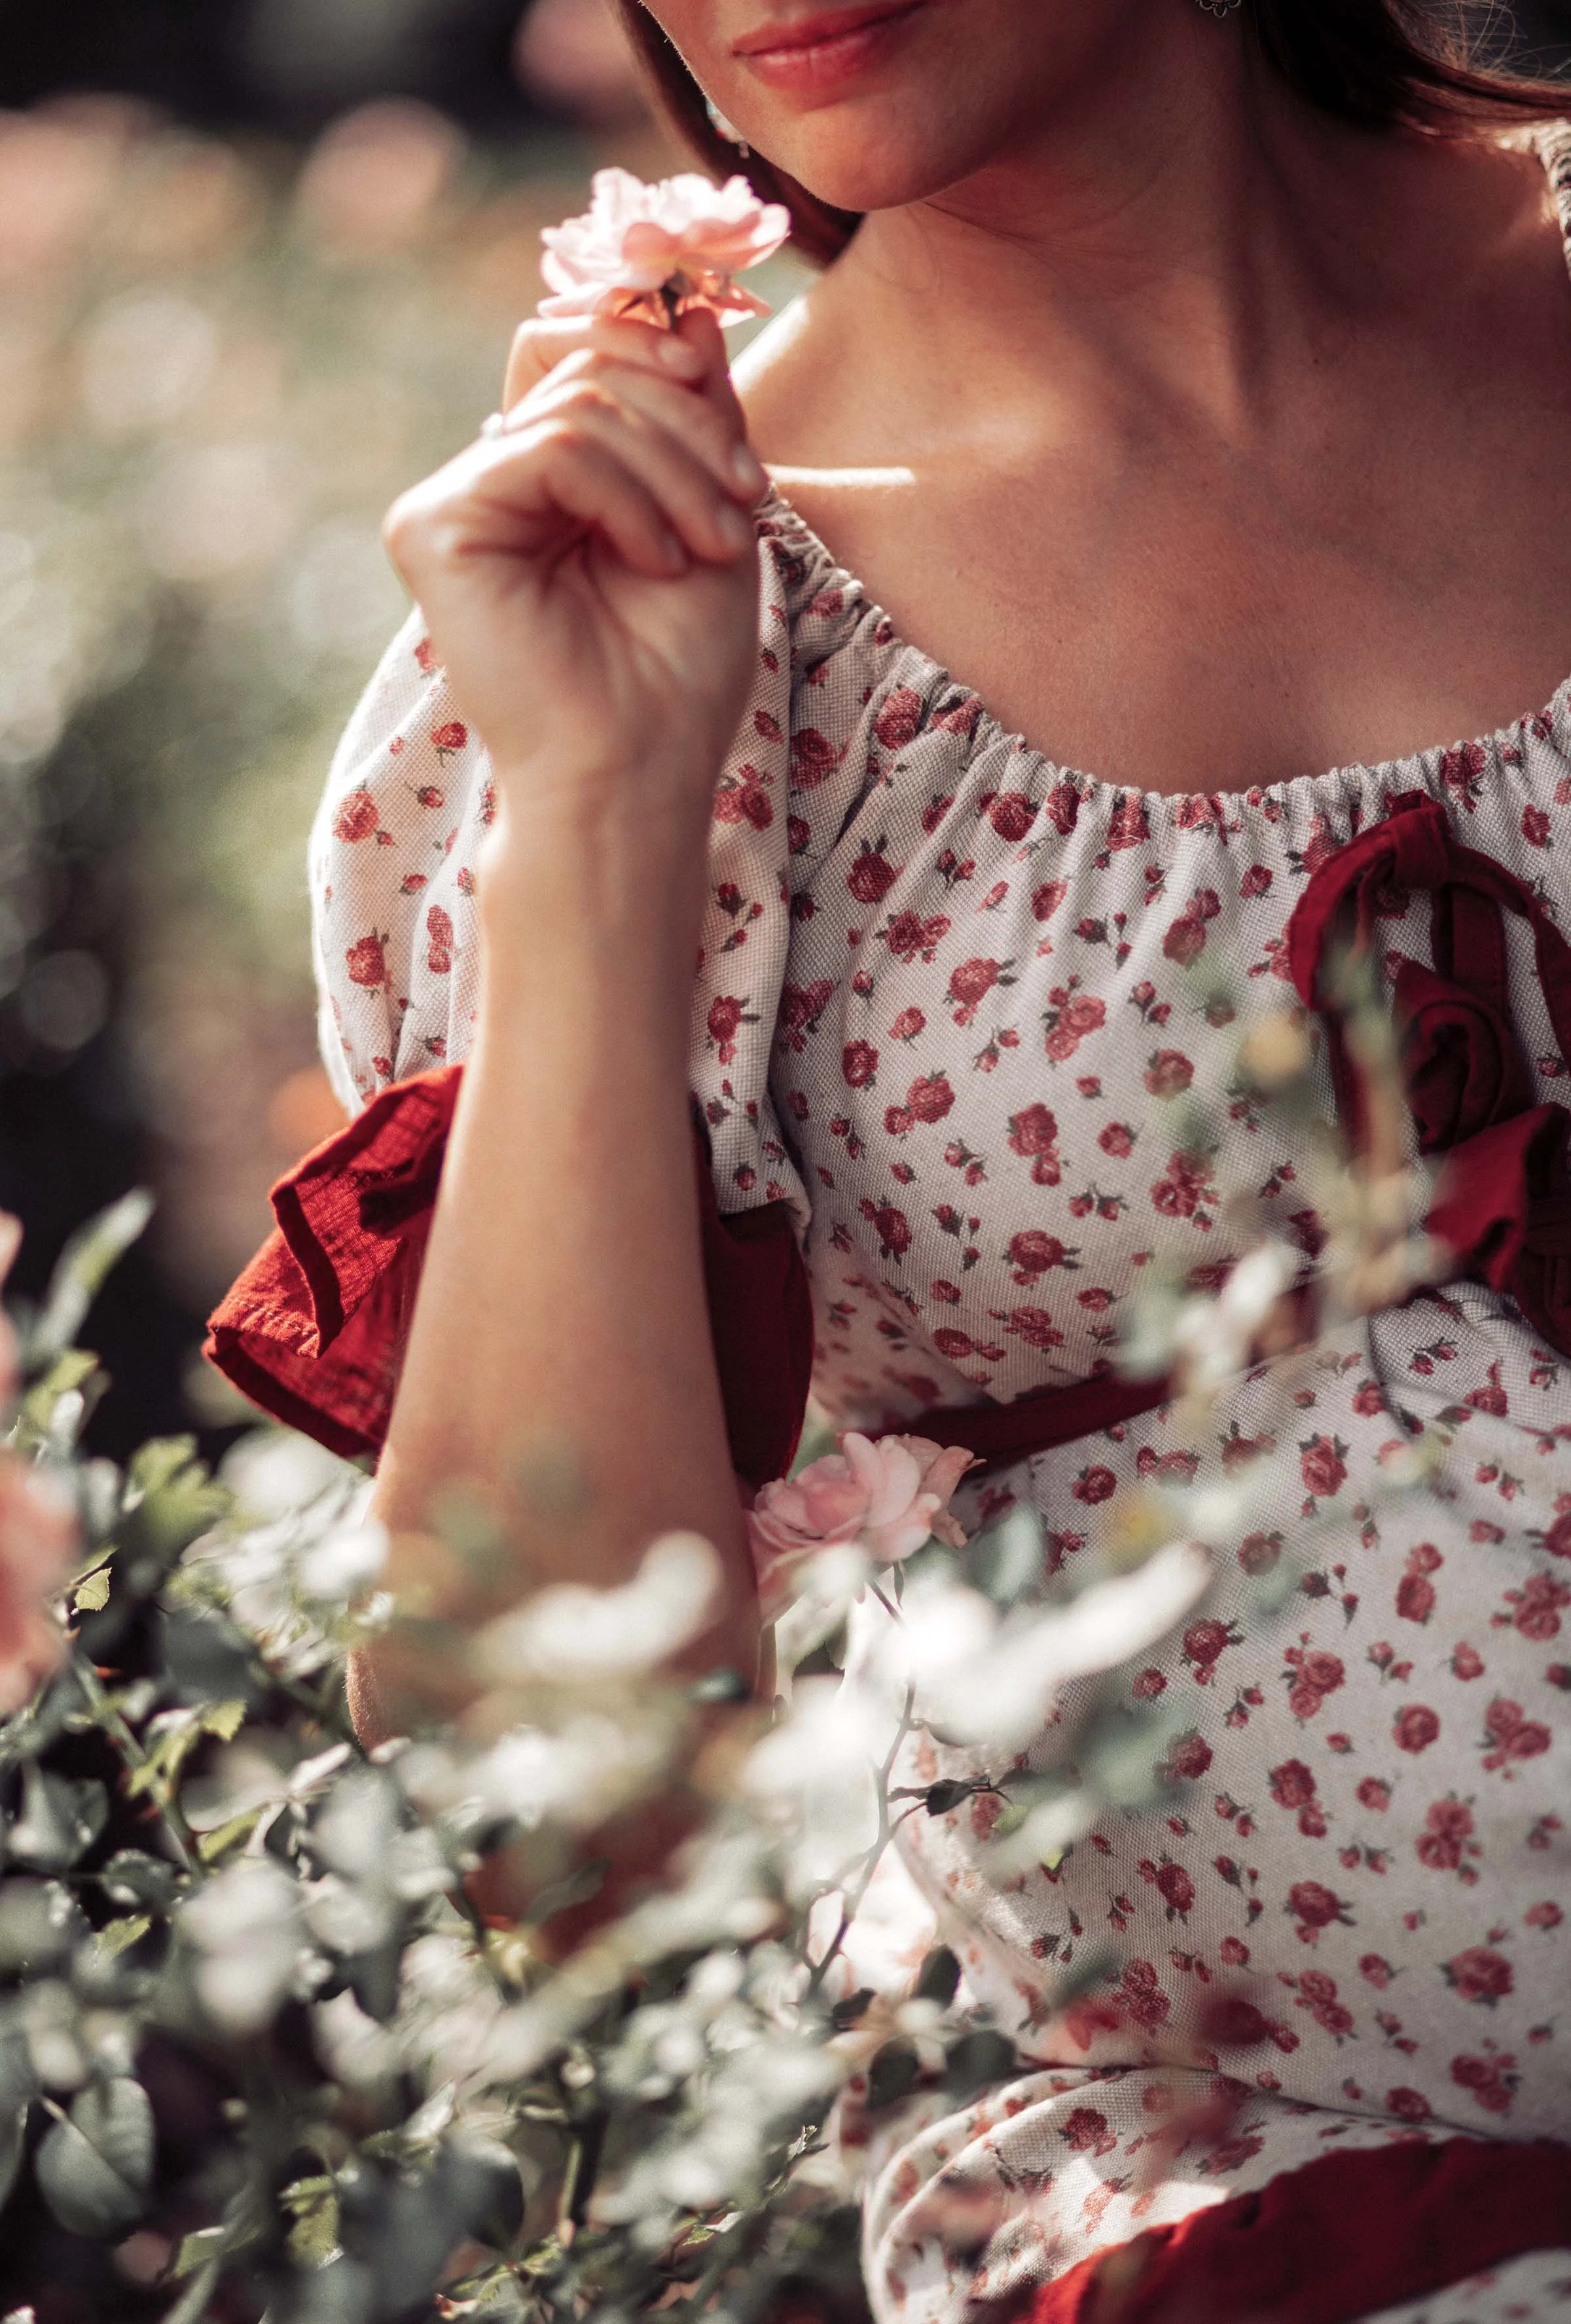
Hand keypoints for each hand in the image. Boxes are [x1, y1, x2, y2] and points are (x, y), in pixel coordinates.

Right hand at [383, 308, 764, 843]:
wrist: (639, 769)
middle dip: (686, 419)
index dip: (659, 351)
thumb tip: (691, 302)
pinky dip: (623, 495)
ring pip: (580, 402)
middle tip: (743, 497)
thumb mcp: (711, 510)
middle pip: (588, 361)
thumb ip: (694, 407)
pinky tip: (653, 560)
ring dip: (672, 467)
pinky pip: (549, 448)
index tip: (727, 419)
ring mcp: (454, 500)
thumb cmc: (677, 669)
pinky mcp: (432, 527)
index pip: (585, 348)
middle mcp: (491, 478)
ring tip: (706, 547)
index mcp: (548, 475)